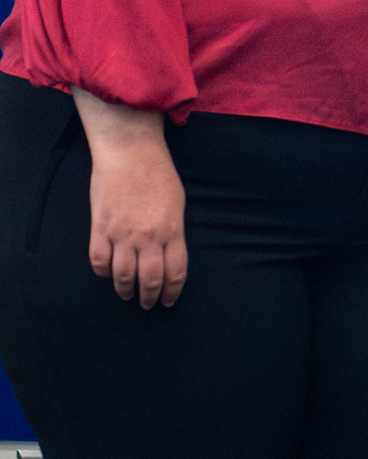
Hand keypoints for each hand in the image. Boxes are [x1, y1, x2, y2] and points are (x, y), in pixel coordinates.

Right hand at [72, 90, 186, 308]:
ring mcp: (122, 234)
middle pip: (149, 279)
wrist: (130, 154)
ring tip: (128, 295)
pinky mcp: (100, 228)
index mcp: (172, 231)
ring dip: (125, 290)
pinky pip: (98, 260)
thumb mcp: (177, 205)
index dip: (172, 291)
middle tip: (147, 304)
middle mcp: (147, 238)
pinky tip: (108, 274)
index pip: (175, 272)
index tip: (168, 300)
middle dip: (149, 297)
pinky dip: (103, 272)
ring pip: (122, 275)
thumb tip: (168, 254)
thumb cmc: (158, 175)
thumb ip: (174, 232)